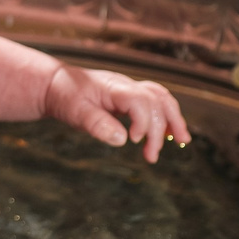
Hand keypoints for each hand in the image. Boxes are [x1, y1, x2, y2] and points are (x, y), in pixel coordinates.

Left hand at [42, 65, 190, 158]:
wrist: (56, 84)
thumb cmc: (64, 96)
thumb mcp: (74, 112)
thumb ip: (97, 124)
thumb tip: (121, 139)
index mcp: (112, 87)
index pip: (140, 99)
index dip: (143, 121)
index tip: (134, 140)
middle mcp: (125, 84)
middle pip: (156, 100)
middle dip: (161, 127)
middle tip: (153, 154)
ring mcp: (130, 88)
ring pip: (161, 98)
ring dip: (173, 119)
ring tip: (182, 141)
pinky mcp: (130, 96)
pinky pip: (156, 101)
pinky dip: (166, 116)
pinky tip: (170, 133)